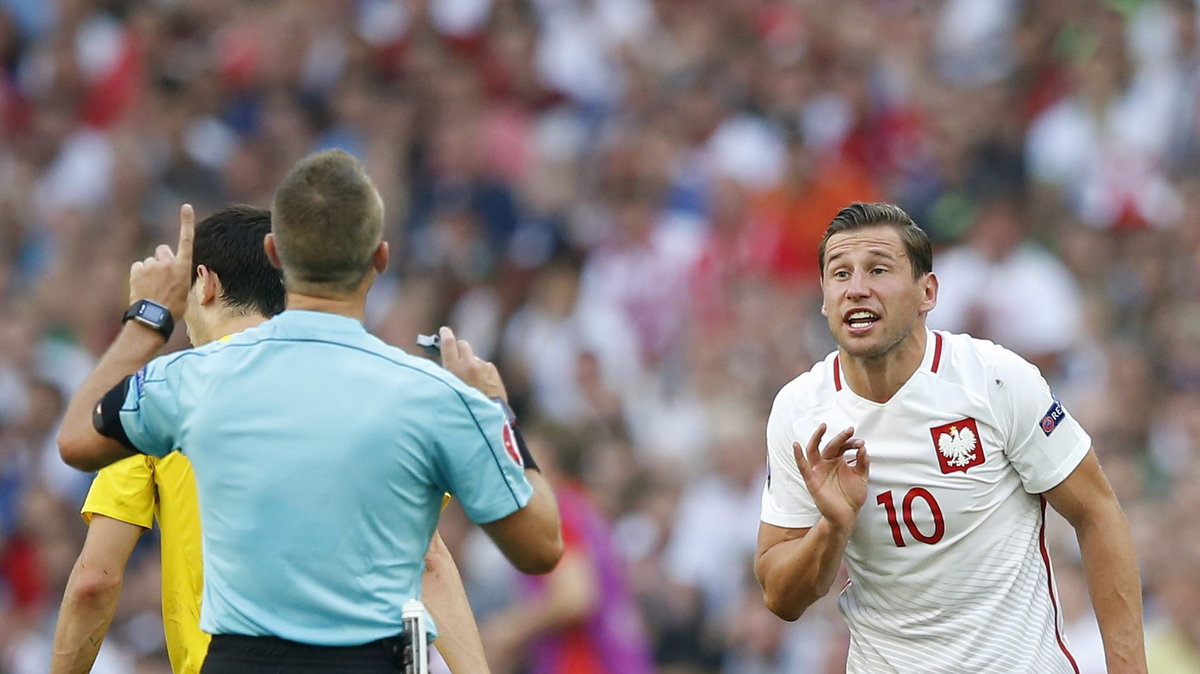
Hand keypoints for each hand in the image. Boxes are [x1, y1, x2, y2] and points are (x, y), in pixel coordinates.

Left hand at [128, 204, 194, 318]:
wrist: (154, 318)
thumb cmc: (173, 308)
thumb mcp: (184, 291)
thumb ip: (178, 275)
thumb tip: (171, 273)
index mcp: (183, 267)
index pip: (187, 240)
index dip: (186, 222)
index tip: (186, 206)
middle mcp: (167, 262)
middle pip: (162, 250)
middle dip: (162, 259)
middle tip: (162, 277)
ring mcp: (151, 265)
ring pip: (150, 261)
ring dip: (150, 270)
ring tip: (152, 288)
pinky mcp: (137, 270)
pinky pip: (138, 267)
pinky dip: (139, 275)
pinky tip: (142, 288)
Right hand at [439, 326, 508, 400]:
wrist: (485, 417)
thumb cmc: (461, 407)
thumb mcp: (446, 390)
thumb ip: (446, 374)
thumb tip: (446, 363)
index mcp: (453, 368)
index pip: (448, 343)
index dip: (445, 334)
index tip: (444, 330)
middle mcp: (469, 364)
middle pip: (463, 345)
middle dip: (459, 348)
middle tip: (457, 356)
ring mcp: (483, 367)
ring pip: (474, 358)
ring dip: (471, 364)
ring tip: (471, 382)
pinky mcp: (493, 371)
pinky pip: (484, 367)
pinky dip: (481, 372)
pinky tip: (481, 386)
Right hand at [793, 424, 869, 532]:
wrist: (847, 515)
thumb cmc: (852, 496)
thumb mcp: (861, 477)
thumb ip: (863, 463)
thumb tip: (863, 449)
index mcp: (838, 461)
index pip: (842, 446)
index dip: (852, 443)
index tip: (861, 443)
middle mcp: (827, 463)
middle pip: (831, 445)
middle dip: (841, 437)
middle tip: (850, 430)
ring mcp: (818, 470)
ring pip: (813, 450)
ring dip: (817, 437)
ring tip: (822, 426)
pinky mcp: (812, 479)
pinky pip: (802, 466)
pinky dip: (798, 455)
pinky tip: (796, 445)